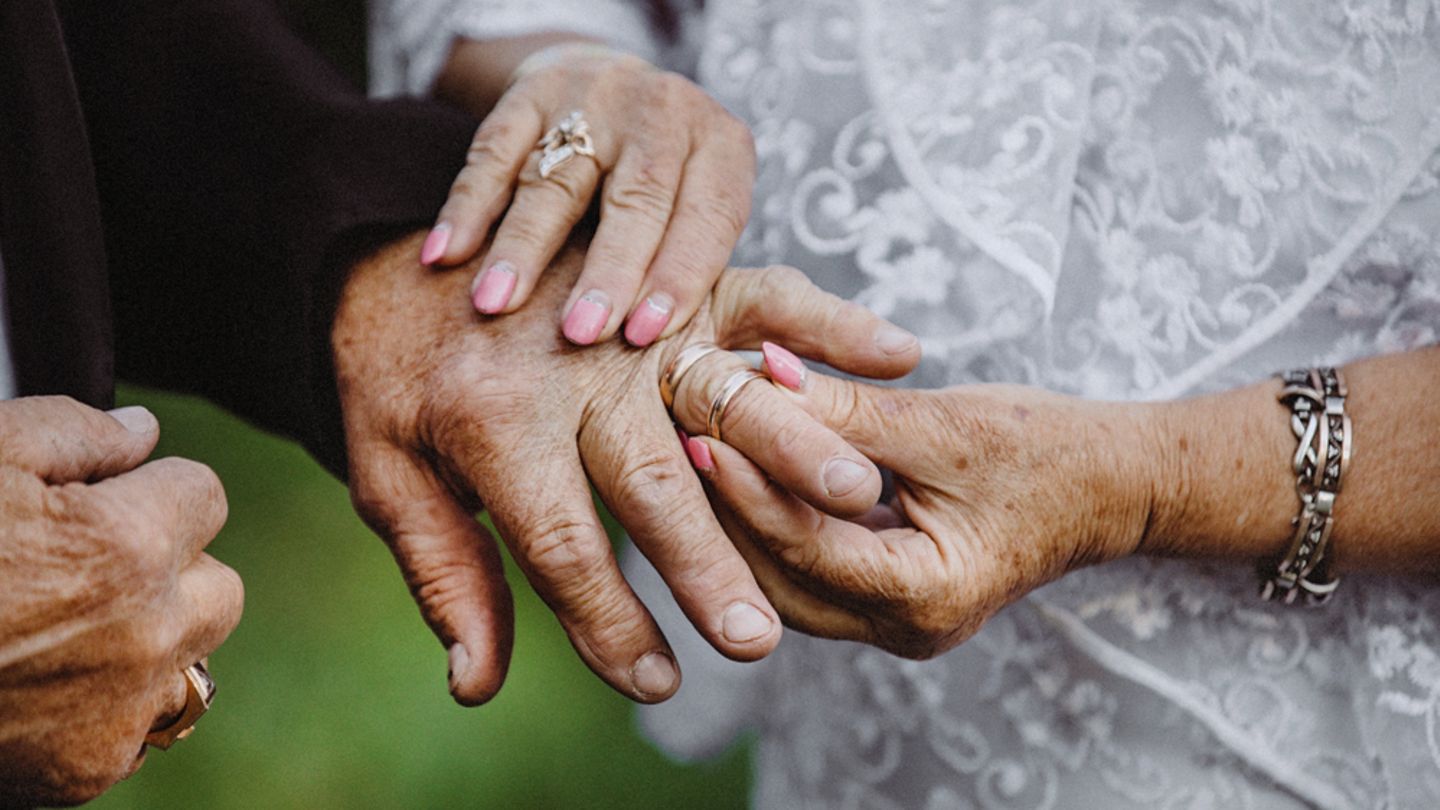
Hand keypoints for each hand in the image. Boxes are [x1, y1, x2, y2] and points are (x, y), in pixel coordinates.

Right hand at [0, 398, 242, 805]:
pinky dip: (109, 705)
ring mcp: (120, 713)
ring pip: (190, 660)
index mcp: (126, 550)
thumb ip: (74, 432)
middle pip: (218, 585)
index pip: (204, 496)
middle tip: (88, 565)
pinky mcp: (84, 770)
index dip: (150, 488)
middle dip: (172, 567)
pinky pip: (139, 725)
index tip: (101, 499)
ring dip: (152, 639)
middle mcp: (145, 637)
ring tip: (66, 626)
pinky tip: (40, 683)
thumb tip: (142, 431)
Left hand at [333, 231, 919, 704]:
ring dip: (794, 448)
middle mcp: (570, 369)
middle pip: (653, 483)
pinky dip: (832, 320)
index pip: (563, 549)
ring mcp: (629, 312)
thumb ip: (444, 574)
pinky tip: (897, 354)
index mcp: (493, 424)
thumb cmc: (394, 375)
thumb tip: (479, 685)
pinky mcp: (667, 273)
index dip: (610, 627)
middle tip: (757, 641)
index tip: (656, 686)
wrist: (391, 245)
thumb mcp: (386, 473)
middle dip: (708, 567)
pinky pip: (761, 293)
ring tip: (855, 502)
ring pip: (722, 394)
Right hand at [421, 44, 755, 347]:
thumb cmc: (669, 186)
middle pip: (637, 196)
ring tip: (495, 305)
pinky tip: (443, 256)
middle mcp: (664, 114)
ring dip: (522, 247)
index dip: (679, 274)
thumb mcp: (702, 211)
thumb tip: (681, 366)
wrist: (614, 89)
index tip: (644, 335)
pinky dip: (466, 208)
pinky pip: (492, 153)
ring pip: (557, 178)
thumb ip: (698, 272)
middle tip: (578, 333)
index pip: (708, 215)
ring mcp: (595, 98)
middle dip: (607, 270)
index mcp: (722, 147)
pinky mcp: (531, 92)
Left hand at [673, 369, 1157, 658]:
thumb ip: (845, 411)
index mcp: (927, 597)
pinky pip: (810, 564)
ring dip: (744, 514)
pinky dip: (777, 517)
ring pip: (785, 577)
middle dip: (728, 507)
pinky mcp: (887, 597)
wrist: (1111, 483)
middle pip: (779, 576)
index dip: (746, 486)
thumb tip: (757, 376)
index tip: (700, 426)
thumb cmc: (1045, 446)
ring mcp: (894, 623)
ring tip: (701, 443)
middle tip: (681, 433)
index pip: (806, 545)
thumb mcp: (941, 422)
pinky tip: (744, 465)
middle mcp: (905, 629)